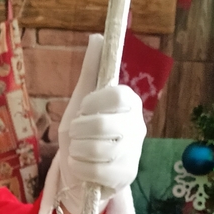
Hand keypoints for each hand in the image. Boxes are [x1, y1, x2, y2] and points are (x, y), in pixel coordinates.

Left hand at [56, 34, 145, 213]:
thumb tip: (98, 37)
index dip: (92, 104)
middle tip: (77, 134)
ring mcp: (134, 152)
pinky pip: (95, 171)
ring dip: (76, 151)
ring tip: (78, 151)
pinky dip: (79, 169)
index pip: (116, 95)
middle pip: (102, 125)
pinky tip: (81, 167)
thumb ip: (91, 71)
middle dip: (78, 131)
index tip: (83, 109)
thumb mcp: (81, 101)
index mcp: (130, 102)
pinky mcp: (127, 175)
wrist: (81, 173)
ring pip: (97, 149)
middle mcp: (138, 125)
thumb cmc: (83, 134)